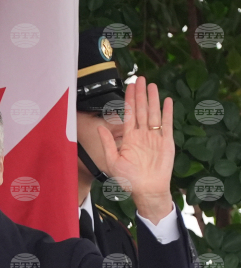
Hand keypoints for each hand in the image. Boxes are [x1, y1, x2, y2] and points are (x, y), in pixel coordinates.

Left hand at [98, 76, 174, 223]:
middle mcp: (142, 134)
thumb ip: (107, 143)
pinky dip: (167, 112)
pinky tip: (167, 101)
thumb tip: (99, 127)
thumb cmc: (128, 179)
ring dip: (153, 99)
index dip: (128, 100)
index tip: (128, 86)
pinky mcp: (166, 141)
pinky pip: (167, 124)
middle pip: (141, 110)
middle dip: (140, 94)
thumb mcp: (112, 161)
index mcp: (129, 137)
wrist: (147, 189)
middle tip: (140, 78)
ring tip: (152, 85)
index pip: (128, 114)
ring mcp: (154, 137)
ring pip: (153, 113)